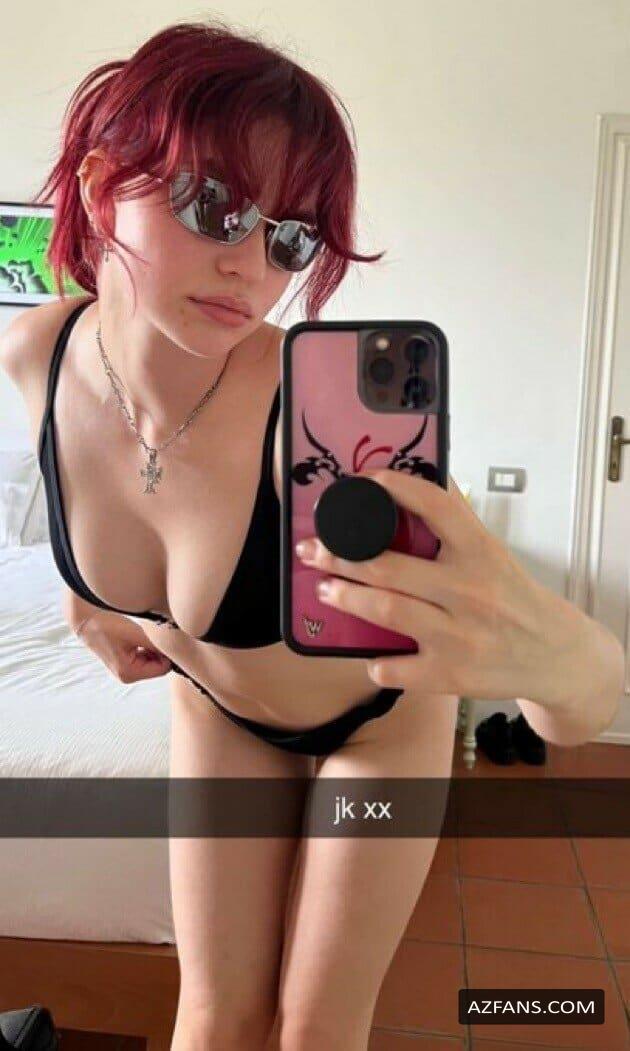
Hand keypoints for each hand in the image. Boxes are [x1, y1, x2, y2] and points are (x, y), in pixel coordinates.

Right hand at [73, 611, 172, 683]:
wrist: (87, 620)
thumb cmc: (108, 626)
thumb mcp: (136, 634)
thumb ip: (157, 644)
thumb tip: (177, 647)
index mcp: (129, 673)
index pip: (162, 669)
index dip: (168, 654)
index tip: (166, 639)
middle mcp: (127, 676)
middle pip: (158, 667)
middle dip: (159, 651)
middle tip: (152, 635)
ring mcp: (125, 670)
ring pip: (152, 661)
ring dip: (152, 648)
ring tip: (142, 635)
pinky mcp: (124, 662)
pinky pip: (145, 658)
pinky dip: (146, 648)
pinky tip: (138, 637)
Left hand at [295, 468, 588, 706]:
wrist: (554, 654)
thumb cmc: (513, 597)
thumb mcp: (493, 552)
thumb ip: (457, 522)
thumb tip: (420, 476)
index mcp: (480, 551)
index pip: (435, 507)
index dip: (395, 488)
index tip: (364, 481)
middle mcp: (469, 590)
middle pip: (392, 568)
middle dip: (343, 556)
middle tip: (313, 549)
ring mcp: (459, 634)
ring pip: (389, 612)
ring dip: (348, 599)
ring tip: (324, 589)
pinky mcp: (451, 674)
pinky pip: (399, 669)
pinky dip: (379, 663)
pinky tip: (370, 655)